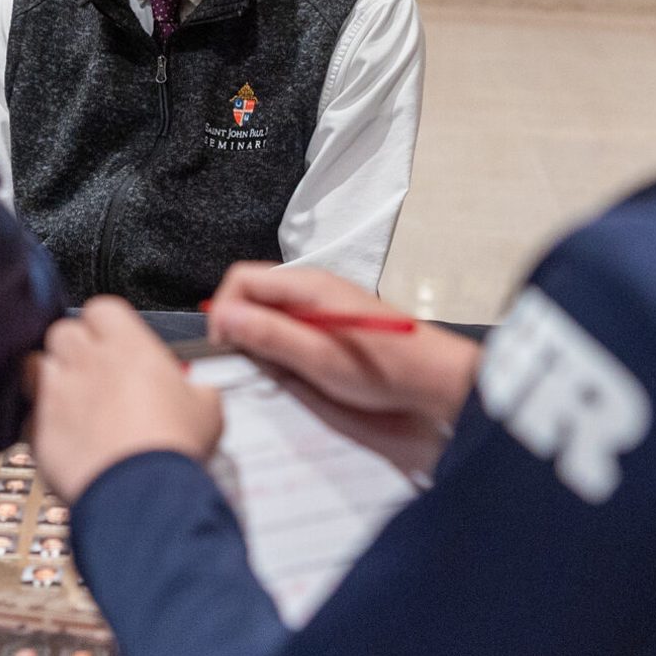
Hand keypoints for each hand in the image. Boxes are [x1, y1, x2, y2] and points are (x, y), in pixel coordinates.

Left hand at [33, 297, 222, 503]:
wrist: (141, 491)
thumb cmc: (172, 445)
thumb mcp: (206, 405)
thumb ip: (193, 386)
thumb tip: (196, 392)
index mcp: (130, 345)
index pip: (101, 307)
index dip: (107, 322)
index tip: (115, 337)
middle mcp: (88, 362)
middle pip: (62, 330)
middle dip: (74, 345)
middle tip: (93, 366)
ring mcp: (58, 395)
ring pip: (35, 365)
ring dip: (51, 375)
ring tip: (71, 396)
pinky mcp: (39, 431)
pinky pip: (28, 413)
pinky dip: (42, 418)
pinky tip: (64, 433)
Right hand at [207, 263, 478, 431]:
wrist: (433, 377)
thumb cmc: (380, 369)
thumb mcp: (319, 359)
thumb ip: (271, 335)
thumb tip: (223, 316)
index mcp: (308, 285)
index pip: (241, 279)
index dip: (225, 312)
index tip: (229, 351)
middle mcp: (312, 285)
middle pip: (253, 293)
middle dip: (240, 326)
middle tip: (250, 366)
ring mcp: (323, 301)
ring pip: (270, 310)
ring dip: (261, 338)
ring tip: (273, 370)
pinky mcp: (331, 319)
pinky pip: (290, 323)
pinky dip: (281, 343)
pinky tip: (294, 368)